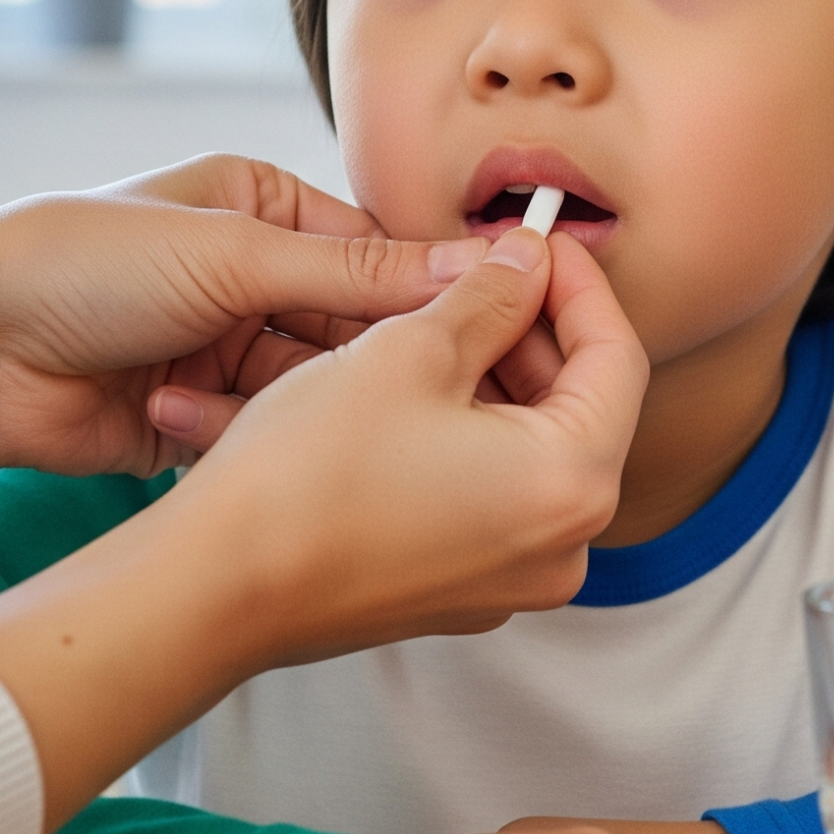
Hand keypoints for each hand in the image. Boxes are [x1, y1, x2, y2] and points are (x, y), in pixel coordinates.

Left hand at [0, 154, 487, 591]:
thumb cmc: (83, 262)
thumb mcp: (235, 251)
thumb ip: (359, 269)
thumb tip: (476, 263)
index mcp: (265, 207)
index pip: (380, 249)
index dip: (435, 290)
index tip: (497, 325)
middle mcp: (255, 276)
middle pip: (358, 325)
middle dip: (382, 359)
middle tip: (439, 393)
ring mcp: (230, 349)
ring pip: (318, 387)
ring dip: (308, 401)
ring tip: (319, 415)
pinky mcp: (204, 418)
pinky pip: (267, 431)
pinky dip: (253, 434)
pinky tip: (227, 429)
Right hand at [0, 226, 649, 830]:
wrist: (214, 587)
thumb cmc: (309, 472)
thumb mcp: (411, 350)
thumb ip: (489, 296)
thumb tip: (527, 261)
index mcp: (573, 485)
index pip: (619, 358)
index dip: (578, 284)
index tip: (537, 241)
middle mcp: (563, 549)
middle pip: (581, 407)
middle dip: (531, 329)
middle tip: (482, 269)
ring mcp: (510, 581)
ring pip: (531, 449)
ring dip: (494, 376)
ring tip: (435, 317)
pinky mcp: (458, 592)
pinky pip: (489, 493)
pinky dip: (465, 433)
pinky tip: (411, 385)